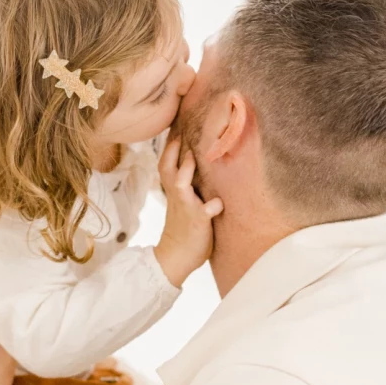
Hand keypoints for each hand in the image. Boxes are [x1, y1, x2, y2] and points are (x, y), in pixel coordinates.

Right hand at [153, 134, 223, 287]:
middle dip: (173, 150)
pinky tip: (219, 203)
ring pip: (181, 183)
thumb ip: (187, 187)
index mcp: (173, 190)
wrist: (175, 257)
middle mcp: (177, 195)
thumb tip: (199, 168)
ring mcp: (187, 206)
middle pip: (167, 167)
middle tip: (181, 132)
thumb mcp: (181, 204)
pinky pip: (206, 210)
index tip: (178, 127)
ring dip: (186, 169)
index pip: (166, 163)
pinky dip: (213, 206)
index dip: (171, 146)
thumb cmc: (182, 229)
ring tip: (192, 156)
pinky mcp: (198, 220)